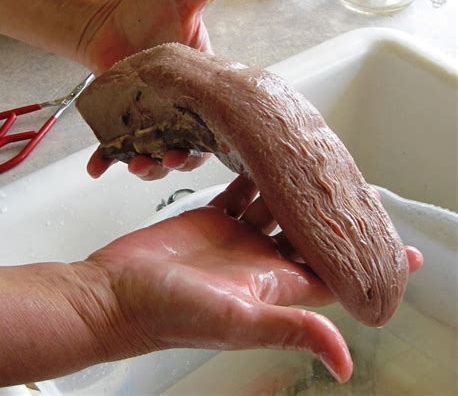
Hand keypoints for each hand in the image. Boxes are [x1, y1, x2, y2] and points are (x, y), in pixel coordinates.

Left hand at [84, 0, 263, 179]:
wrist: (108, 19)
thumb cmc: (150, 9)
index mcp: (204, 89)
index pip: (218, 119)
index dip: (215, 137)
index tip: (205, 143)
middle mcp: (182, 111)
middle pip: (191, 148)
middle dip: (182, 160)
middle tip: (170, 157)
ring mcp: (153, 120)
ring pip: (157, 155)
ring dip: (149, 166)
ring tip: (135, 164)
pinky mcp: (125, 123)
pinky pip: (119, 149)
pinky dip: (107, 161)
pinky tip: (95, 168)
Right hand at [87, 176, 422, 383]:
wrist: (116, 293)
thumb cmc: (167, 313)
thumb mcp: (234, 322)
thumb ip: (290, 330)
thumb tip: (345, 363)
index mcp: (273, 286)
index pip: (335, 276)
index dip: (369, 266)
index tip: (405, 254)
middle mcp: (261, 261)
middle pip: (313, 236)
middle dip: (339, 218)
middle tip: (367, 192)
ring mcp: (237, 237)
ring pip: (281, 208)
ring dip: (300, 191)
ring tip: (323, 168)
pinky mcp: (213, 217)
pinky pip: (244, 192)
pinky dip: (259, 177)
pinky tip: (271, 159)